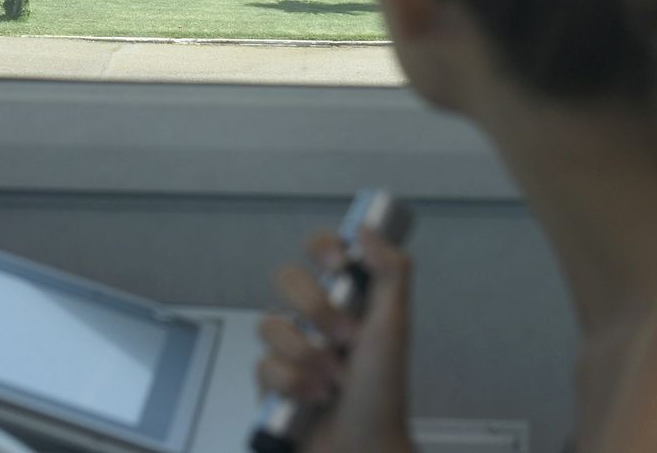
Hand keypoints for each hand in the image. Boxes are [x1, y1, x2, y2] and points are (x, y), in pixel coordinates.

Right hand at [255, 226, 415, 452]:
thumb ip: (389, 271)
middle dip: (314, 308)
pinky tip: (312, 398)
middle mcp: (316, 318)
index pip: (321, 250)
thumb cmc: (384, 393)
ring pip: (269, 322)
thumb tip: (365, 226)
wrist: (362, 448)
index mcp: (348, 299)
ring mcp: (291, 348)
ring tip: (332, 380)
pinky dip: (291, 383)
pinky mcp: (271, 380)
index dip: (321, 248)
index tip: (337, 265)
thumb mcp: (394, 327)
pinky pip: (262, 364)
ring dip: (305, 354)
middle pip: (286, 277)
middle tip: (344, 337)